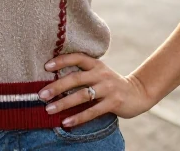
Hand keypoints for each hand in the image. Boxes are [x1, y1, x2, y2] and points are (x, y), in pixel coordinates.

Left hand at [39, 53, 157, 126]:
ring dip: (63, 103)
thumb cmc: (111, 84)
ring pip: (82, 95)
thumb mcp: (99, 74)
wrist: (138, 93)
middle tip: (41, 95)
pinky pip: (92, 111)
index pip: (77, 57)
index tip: (46, 66)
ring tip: (49, 109)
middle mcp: (101, 74)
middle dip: (56, 86)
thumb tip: (54, 82)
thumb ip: (83, 74)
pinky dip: (78, 117)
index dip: (61, 60)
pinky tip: (66, 122)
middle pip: (75, 78)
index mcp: (96, 64)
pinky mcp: (113, 102)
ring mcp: (108, 88)